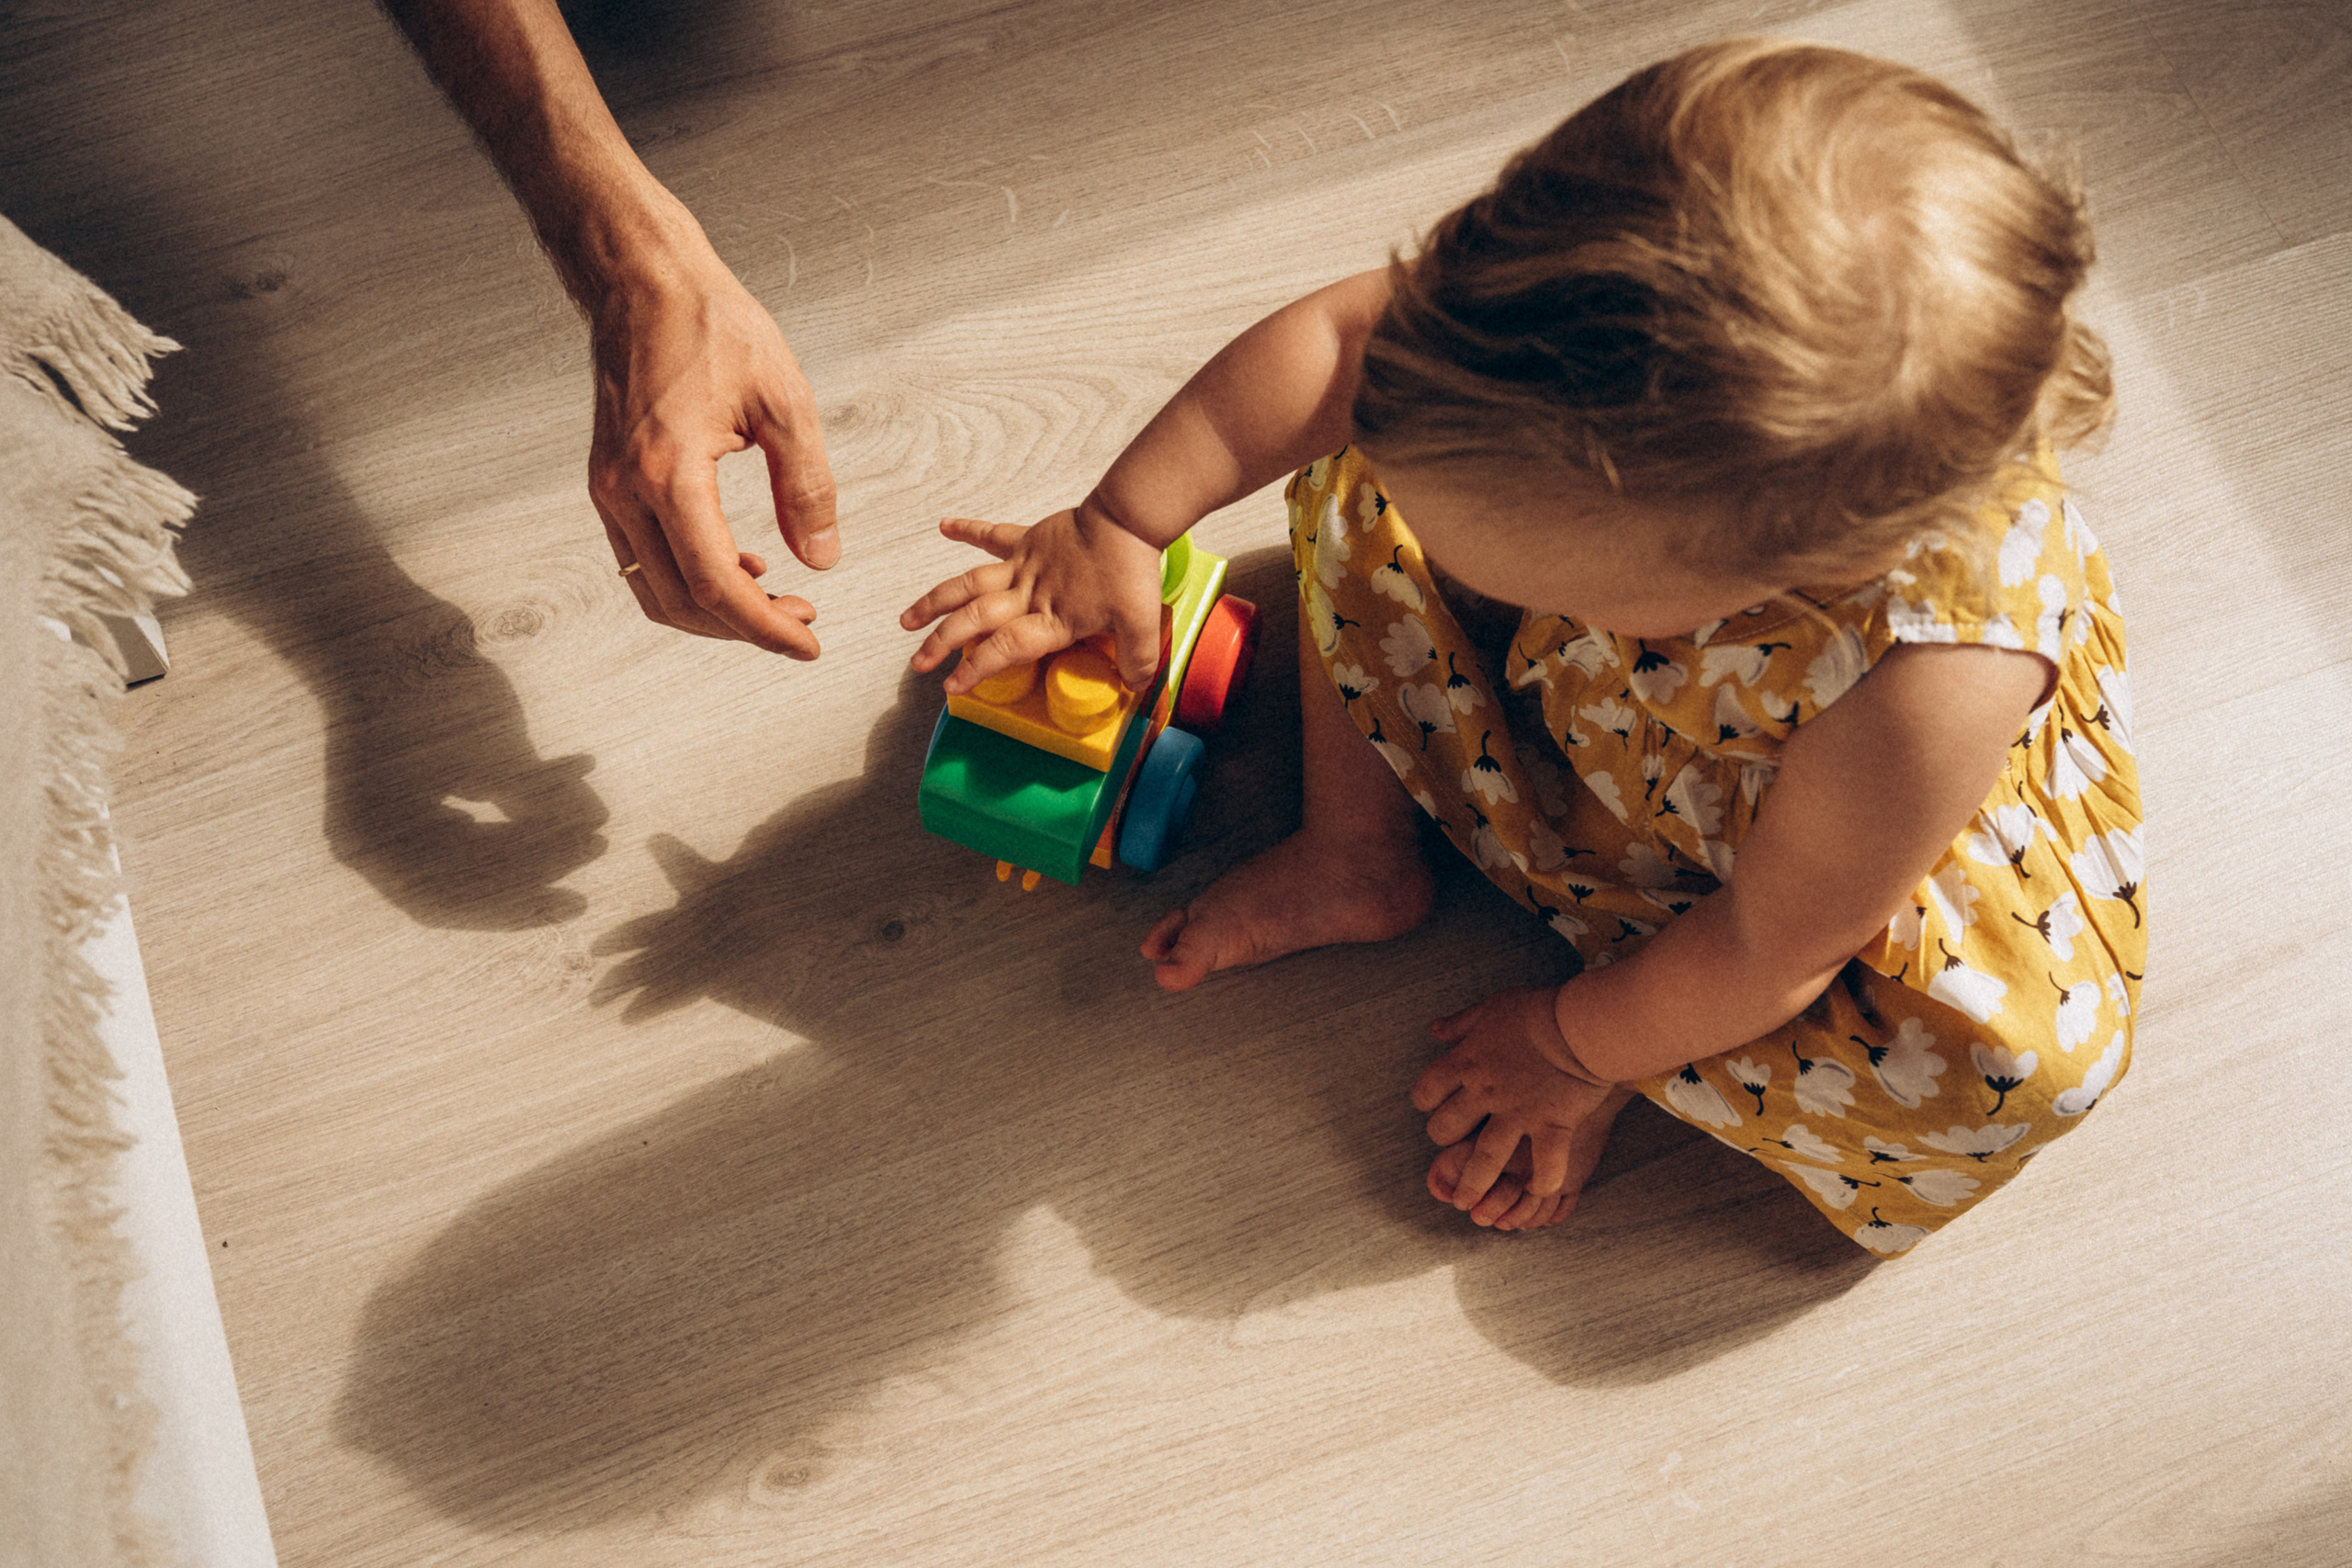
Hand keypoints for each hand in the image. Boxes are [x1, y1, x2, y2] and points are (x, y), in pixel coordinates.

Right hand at [589, 258, 838, 655]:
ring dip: (716, 609)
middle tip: (802, 621)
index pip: (717, 584)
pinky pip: (643, 558)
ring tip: (776, 595)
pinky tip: (739, 560)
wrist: (641, 280)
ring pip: (656, 590)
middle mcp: (625, 490)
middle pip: (682, 602)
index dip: (765, 627)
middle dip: (745, 626)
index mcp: (668, 472)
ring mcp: (608, 488)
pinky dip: (689, 578)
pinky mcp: (608, 481)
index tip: (807, 643)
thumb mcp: (785, 401)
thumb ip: (807, 486)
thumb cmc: (710, 324)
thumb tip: (823, 558)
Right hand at [899, 502, 1167, 691]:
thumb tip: (1135, 687)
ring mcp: (1025, 565)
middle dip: (942, 642)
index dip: (976, 669)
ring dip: (936, 600)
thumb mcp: (1142, 626)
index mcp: (1053, 619)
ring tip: (907, 618)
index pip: (1005, 649)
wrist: (1128, 519)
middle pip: (975, 619)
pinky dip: (967, 529)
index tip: (952, 686)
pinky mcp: (1029, 540)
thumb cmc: (1131, 571)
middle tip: (918, 661)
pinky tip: (944, 526)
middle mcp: (1030, 594)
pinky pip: (993, 535)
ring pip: (970, 584)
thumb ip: (1136, 660)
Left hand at [1411, 986, 1617, 1217]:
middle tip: (1449, 1154)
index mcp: (1467, 1062)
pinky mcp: (1552, 1126)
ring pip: (1484, 1158)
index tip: (1431, 1106)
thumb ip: (1462, 1023)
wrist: (1581, 1024)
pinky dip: (1542, 1182)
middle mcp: (1485, 1092)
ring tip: (1467, 1204)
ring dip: (1473, 1184)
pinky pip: (1544, 1164)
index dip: (1425, 1101)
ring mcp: (1518, 1113)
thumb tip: (1435, 1030)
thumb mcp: (1492, 1007)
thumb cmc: (1537, 1011)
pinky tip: (1536, 1190)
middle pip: (1446, 1129)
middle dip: (1443, 1143)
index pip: (1427, 1090)